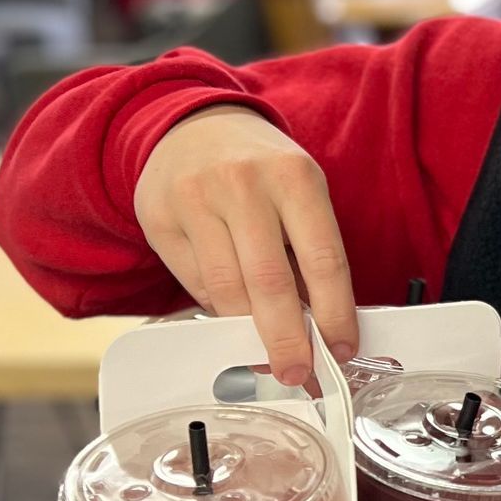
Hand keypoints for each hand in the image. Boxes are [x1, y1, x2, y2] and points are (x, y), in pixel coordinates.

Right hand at [133, 106, 357, 385]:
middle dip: (287, 339)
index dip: (335, 313)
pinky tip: (232, 310)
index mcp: (294, 176)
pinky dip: (217, 306)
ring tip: (267, 356)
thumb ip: (308, 250)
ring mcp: (195, 200)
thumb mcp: (299, 191)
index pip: (322, 258)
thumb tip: (321, 327)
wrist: (192, 125)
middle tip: (298, 374)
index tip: (341, 349)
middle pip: (269, 282)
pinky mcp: (159, 219)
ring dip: (249, 332)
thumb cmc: (260, 169)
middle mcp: (243, 185)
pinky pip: (194, 283)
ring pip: (226, 290)